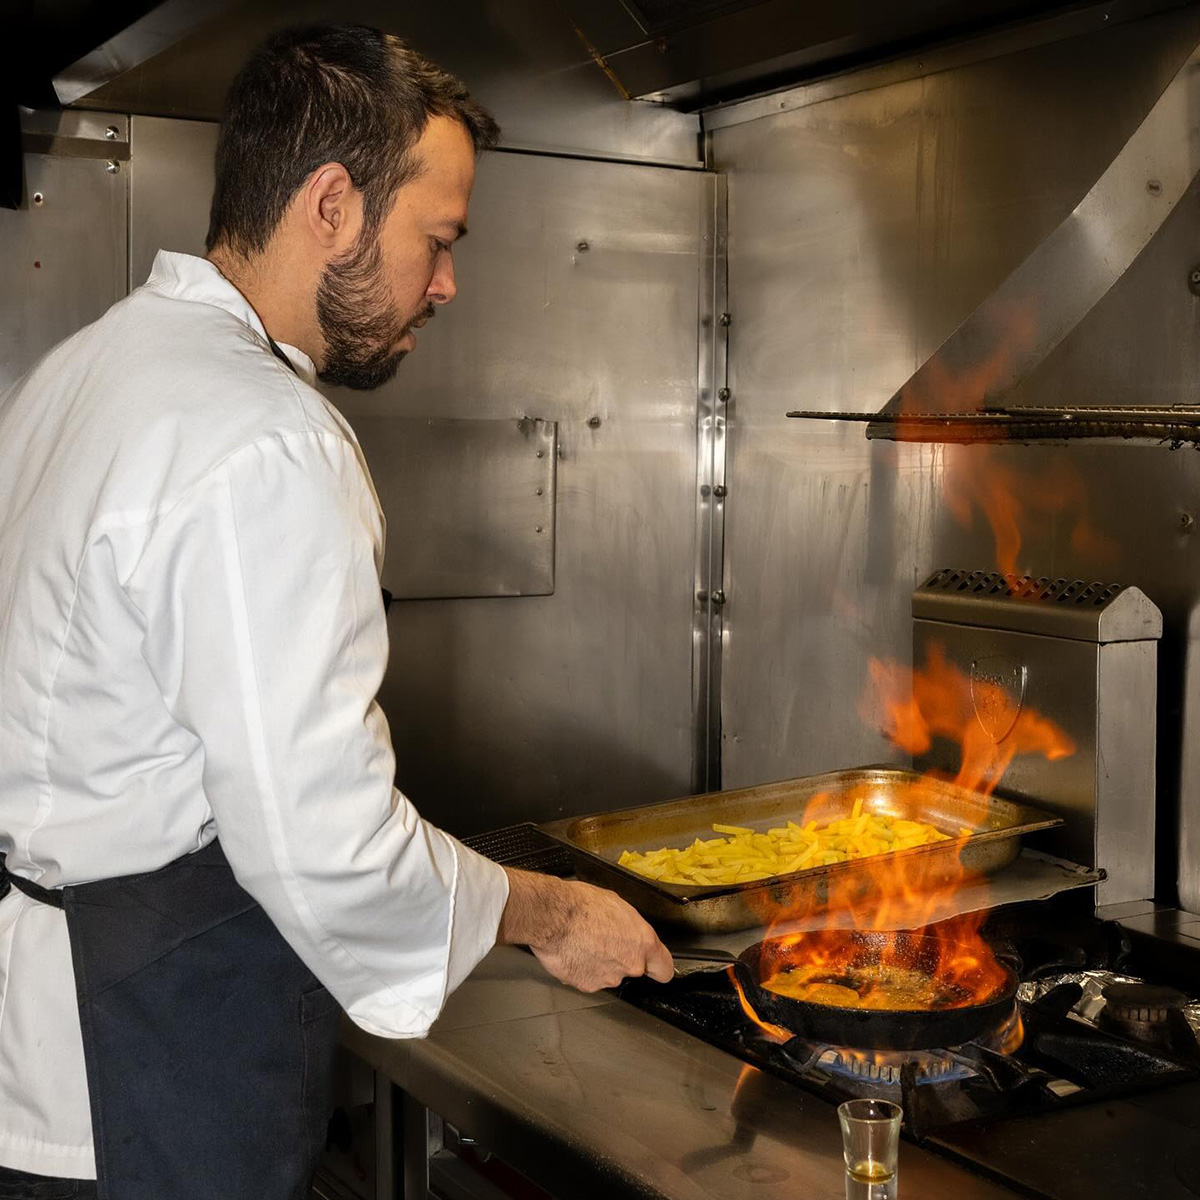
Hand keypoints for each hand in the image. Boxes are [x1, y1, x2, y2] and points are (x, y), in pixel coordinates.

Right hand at [498, 869, 673, 991]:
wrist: (553, 916)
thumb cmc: (582, 904)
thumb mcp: (617, 904)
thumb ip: (631, 927)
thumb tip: (629, 932)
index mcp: (643, 943)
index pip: (664, 969)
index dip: (658, 968)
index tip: (654, 967)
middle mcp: (630, 964)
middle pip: (632, 969)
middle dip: (621, 958)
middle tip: (603, 941)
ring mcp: (608, 978)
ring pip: (609, 974)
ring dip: (600, 963)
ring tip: (584, 942)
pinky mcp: (587, 986)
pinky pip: (589, 979)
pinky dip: (583, 969)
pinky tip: (575, 951)